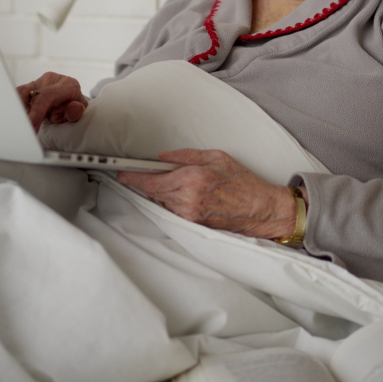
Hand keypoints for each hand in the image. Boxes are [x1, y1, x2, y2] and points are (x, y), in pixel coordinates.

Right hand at [17, 71, 88, 133]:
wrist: (68, 104)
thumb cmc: (72, 110)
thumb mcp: (76, 114)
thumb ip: (76, 112)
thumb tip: (75, 107)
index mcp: (68, 84)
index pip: (48, 94)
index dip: (38, 110)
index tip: (31, 124)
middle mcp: (52, 79)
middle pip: (35, 97)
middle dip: (30, 114)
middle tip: (28, 129)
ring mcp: (40, 81)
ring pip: (24, 94)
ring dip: (24, 110)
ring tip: (25, 123)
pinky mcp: (30, 85)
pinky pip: (19, 94)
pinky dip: (20, 105)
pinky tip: (21, 115)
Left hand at [116, 148, 300, 239]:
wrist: (260, 209)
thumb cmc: (243, 182)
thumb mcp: (216, 157)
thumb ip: (186, 156)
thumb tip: (163, 158)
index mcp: (193, 179)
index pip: (152, 181)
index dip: (133, 178)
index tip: (122, 174)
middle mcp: (188, 200)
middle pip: (154, 192)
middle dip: (151, 182)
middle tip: (159, 172)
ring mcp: (189, 215)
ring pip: (163, 201)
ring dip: (166, 192)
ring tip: (187, 183)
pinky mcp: (193, 225)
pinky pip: (174, 211)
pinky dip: (175, 201)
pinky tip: (190, 195)